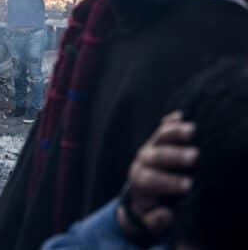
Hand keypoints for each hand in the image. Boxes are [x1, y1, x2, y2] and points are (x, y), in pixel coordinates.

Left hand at [118, 112, 196, 237]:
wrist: (143, 192)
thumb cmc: (153, 207)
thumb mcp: (152, 219)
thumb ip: (156, 219)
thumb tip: (165, 213)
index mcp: (139, 180)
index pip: (148, 179)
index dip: (166, 182)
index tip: (188, 186)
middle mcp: (142, 160)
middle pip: (154, 155)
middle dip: (174, 156)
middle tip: (194, 157)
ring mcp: (150, 146)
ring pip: (158, 137)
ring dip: (174, 133)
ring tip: (193, 131)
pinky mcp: (158, 137)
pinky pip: (162, 126)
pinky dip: (170, 121)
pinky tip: (181, 116)